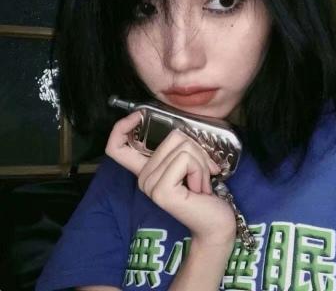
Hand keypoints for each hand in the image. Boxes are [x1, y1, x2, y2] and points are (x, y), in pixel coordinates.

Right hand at [105, 111, 236, 243]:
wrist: (216, 223)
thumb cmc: (205, 191)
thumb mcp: (190, 163)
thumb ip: (179, 148)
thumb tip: (180, 130)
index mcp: (147, 170)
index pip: (116, 147)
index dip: (121, 126)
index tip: (139, 115)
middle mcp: (143, 178)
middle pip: (172, 136)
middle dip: (197, 150)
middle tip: (201, 173)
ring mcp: (149, 185)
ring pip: (182, 146)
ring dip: (201, 163)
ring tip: (200, 183)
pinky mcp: (161, 190)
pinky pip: (185, 159)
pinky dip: (200, 170)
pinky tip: (200, 190)